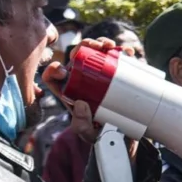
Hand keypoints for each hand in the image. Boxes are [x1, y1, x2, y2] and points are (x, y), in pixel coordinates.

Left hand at [42, 38, 139, 157]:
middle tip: (96, 47)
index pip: (55, 76)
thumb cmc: (100, 135)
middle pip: (79, 56)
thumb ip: (80, 125)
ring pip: (97, 52)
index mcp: (70, 91)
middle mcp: (83, 79)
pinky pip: (118, 59)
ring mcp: (101, 75)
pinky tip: (127, 52)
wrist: (124, 138)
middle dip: (85, 46)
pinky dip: (122, 52)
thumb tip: (80, 104)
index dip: (54, 70)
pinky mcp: (118, 74)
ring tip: (111, 47)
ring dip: (103, 43)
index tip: (63, 71)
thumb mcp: (88, 133)